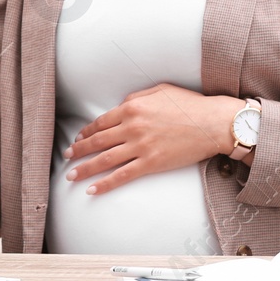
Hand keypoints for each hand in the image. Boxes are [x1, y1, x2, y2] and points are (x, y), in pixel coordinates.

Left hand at [61, 83, 239, 194]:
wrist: (213, 123)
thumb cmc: (190, 104)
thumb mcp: (160, 90)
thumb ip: (137, 97)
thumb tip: (122, 104)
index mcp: (132, 107)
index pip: (101, 122)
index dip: (86, 132)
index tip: (78, 138)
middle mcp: (132, 127)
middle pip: (97, 141)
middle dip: (78, 150)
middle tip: (66, 157)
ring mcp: (141, 146)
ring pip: (105, 160)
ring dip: (85, 169)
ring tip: (71, 176)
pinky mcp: (152, 163)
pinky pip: (122, 175)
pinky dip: (105, 184)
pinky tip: (92, 190)